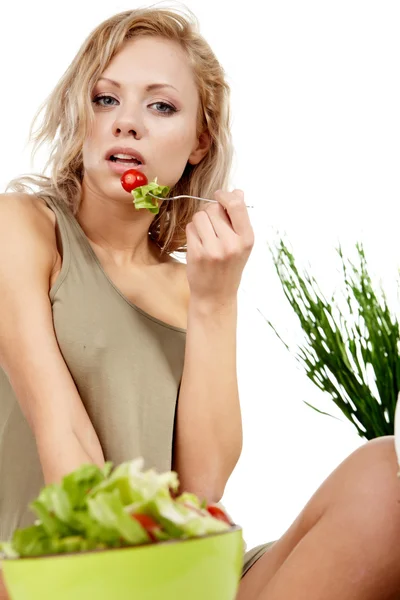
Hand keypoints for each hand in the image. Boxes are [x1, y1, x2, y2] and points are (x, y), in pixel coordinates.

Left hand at [185, 189, 253, 309]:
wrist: (216, 296)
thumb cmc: (229, 267)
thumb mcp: (241, 244)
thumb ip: (239, 219)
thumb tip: (237, 192)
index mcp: (247, 239)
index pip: (236, 205)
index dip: (225, 196)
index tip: (219, 196)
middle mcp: (232, 244)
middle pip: (213, 209)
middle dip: (209, 213)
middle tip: (212, 227)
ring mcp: (213, 249)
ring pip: (199, 216)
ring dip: (199, 222)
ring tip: (205, 237)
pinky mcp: (197, 254)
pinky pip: (190, 228)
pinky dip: (192, 233)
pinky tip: (198, 244)